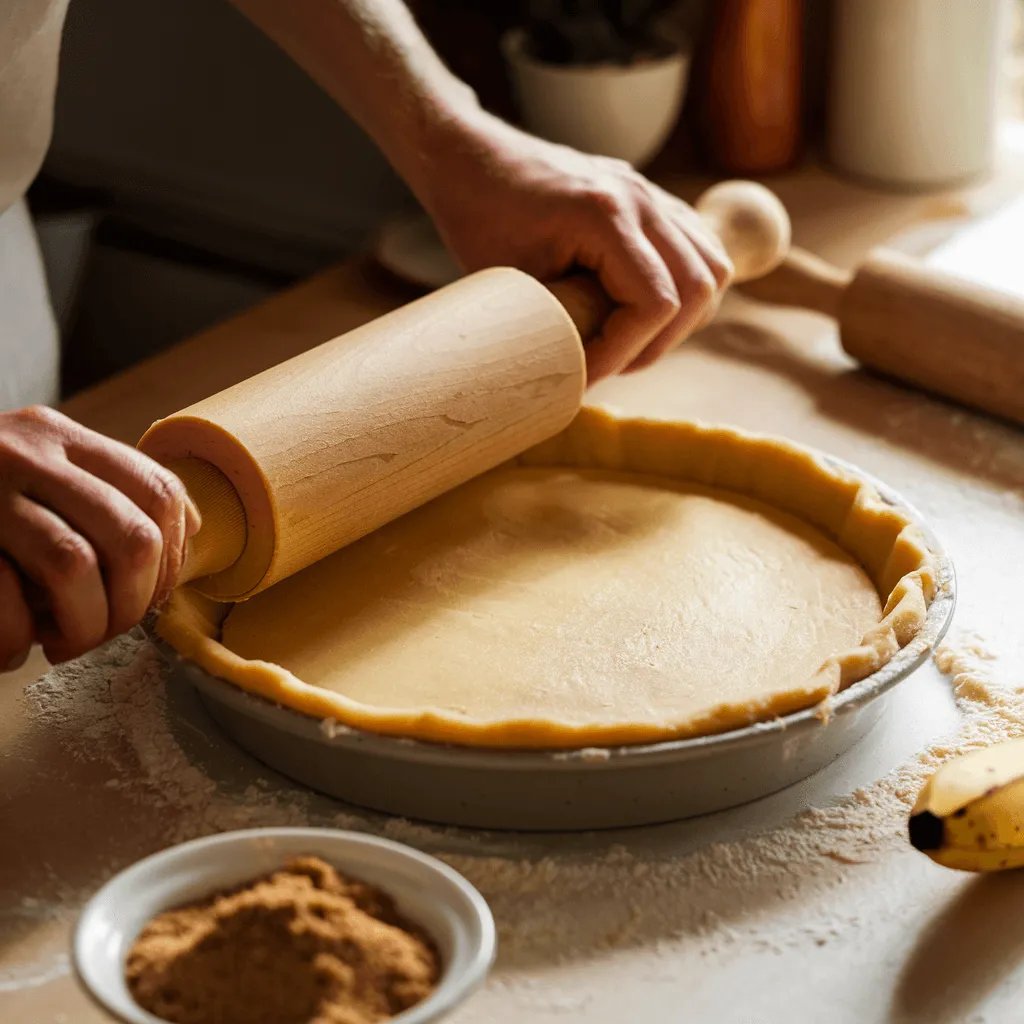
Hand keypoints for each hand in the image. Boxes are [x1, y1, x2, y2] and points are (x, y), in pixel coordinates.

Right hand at [0, 407, 199, 668]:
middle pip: (130, 536)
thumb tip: (185, 536)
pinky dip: (14, 638)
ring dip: (85, 624)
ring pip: (73, 566)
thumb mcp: (36, 474)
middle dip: (134, 604)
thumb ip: (101, 494)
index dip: (171, 557)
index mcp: (60, 436)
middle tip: (109, 631)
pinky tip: (10, 650)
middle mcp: (25, 452)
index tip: (150, 596)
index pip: (159, 490)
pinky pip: (0, 598)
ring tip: (67, 644)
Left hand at [417, 112, 733, 382]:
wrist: (472, 157)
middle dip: (658, 343)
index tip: (584, 375)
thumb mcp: (511, 283)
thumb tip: (579, 379)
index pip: (654, 304)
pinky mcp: (652, 199)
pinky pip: (700, 248)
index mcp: (605, 214)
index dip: (624, 353)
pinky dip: (685, 287)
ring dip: (682, 318)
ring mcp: (651, 193)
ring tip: (631, 341)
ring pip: (712, 268)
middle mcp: (640, 198)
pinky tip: (643, 310)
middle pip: (698, 288)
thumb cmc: (480, 216)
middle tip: (611, 365)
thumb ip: (556, 326)